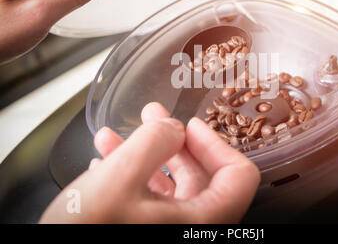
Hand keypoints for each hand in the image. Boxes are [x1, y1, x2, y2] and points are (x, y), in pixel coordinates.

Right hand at [40, 103, 260, 222]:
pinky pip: (146, 202)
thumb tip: (173, 128)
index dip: (215, 143)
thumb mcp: (121, 176)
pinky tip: (104, 162)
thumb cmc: (87, 234)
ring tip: (114, 136)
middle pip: (201, 178)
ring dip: (142, 156)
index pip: (238, 176)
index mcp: (203, 223)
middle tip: (152, 117)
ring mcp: (168, 235)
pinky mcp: (143, 234)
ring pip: (168, 188)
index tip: (190, 125)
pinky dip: (129, 178)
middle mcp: (192, 232)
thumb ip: (155, 141)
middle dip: (171, 141)